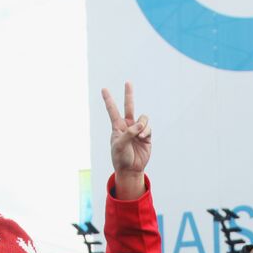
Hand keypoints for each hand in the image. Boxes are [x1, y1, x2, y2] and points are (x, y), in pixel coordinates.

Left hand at [103, 82, 150, 199]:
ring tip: (140, 135)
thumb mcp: (120, 145)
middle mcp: (128, 126)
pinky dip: (146, 131)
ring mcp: (138, 130)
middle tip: (128, 82)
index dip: (108, 100)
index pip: (112, 110)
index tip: (103, 89)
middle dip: (129, 94)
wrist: (131, 169)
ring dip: (142, 125)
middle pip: (129, 106)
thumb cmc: (121, 158)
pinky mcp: (147, 136)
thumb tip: (140, 124)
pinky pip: (148, 127)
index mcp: (117, 127)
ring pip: (143, 118)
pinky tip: (143, 137)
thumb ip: (128, 133)